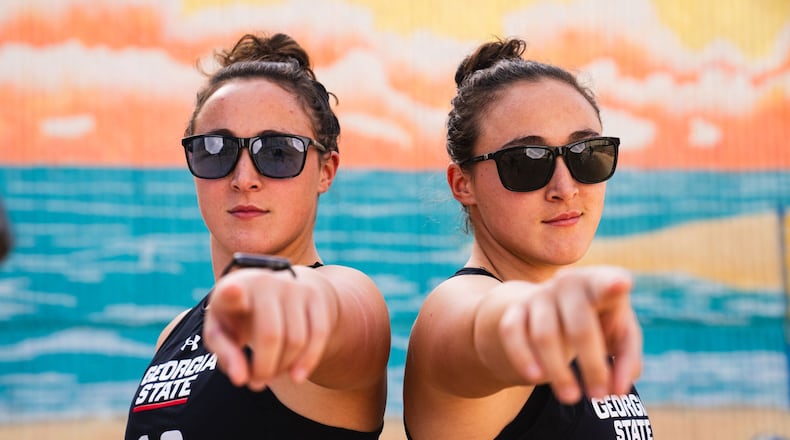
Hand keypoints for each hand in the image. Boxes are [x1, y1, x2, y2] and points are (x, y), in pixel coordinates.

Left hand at [203, 267, 336, 389]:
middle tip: (256, 383)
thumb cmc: (241, 315)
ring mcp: (293, 287)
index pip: (233, 290)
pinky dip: (308, 361)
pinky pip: (318, 334)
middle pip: (270, 336)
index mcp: (232, 288)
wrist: (278, 287)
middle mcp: (265, 282)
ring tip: (271, 375)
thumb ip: (225, 355)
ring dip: (284, 367)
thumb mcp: (222, 331)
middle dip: (264, 369)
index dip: (233, 293)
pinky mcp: (315, 295)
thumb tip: (241, 379)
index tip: (233, 291)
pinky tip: (297, 377)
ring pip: (296, 340)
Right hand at [495, 266, 640, 402]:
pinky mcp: (516, 308)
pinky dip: (521, 357)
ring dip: (558, 372)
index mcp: (600, 284)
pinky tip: (534, 377)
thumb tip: (617, 391)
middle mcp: (568, 283)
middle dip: (592, 366)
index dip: (610, 285)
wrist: (554, 307)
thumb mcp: (620, 336)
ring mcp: (539, 295)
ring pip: (544, 336)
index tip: (621, 285)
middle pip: (580, 327)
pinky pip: (511, 332)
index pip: (605, 283)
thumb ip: (628, 362)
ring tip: (571, 397)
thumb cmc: (599, 322)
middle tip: (599, 396)